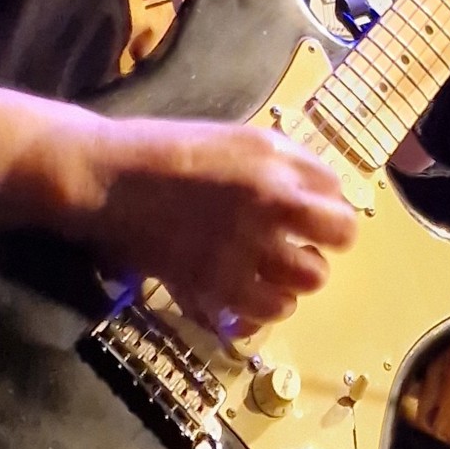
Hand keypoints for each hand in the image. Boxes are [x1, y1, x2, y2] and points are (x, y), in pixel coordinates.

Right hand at [87, 118, 358, 336]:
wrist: (108, 179)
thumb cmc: (167, 148)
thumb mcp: (237, 137)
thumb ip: (284, 161)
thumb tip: (319, 190)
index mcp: (276, 162)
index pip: (338, 192)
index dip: (324, 205)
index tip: (307, 214)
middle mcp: (271, 203)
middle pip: (341, 235)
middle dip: (324, 241)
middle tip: (299, 245)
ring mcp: (246, 247)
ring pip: (309, 280)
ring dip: (297, 277)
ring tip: (274, 272)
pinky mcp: (216, 284)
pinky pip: (268, 311)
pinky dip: (265, 307)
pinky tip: (250, 294)